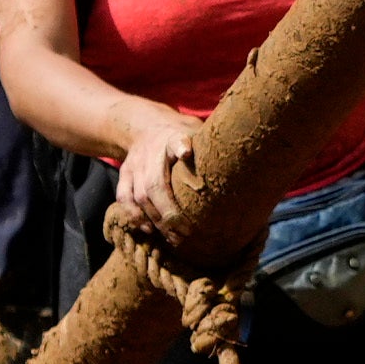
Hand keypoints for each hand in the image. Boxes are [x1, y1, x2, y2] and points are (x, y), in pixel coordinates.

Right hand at [109, 109, 203, 242]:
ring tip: (173, 238)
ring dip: (155, 219)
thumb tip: (241, 164)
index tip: (186, 152)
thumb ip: (210, 147)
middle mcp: (150, 152)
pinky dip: (135, 216)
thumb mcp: (198, 133)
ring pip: (140, 196)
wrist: (146, 126)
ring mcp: (135, 164)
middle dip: (170, 212)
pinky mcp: (124, 173)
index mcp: (173, 138)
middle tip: (187, 232)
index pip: (176, 140)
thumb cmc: (181, 137)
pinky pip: (124, 197)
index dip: (180, 146)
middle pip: (155, 183)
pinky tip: (149, 230)